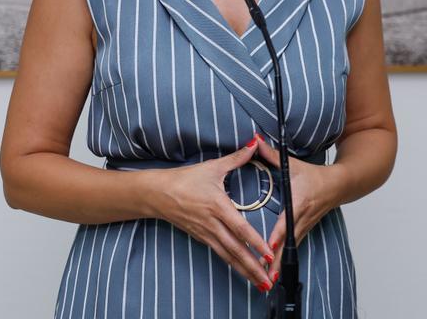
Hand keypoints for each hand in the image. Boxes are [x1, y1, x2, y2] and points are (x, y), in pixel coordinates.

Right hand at [146, 133, 276, 290]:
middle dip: (253, 266)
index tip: (269, 253)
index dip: (255, 242)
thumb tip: (255, 144)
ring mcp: (205, 233)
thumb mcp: (212, 167)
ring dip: (244, 270)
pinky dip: (232, 264)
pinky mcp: (201, 238)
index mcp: (217, 206)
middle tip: (269, 280)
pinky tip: (242, 271)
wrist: (157, 194)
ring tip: (260, 282)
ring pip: (228, 256)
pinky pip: (220, 253)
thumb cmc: (185, 179)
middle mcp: (212, 223)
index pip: (240, 228)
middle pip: (236, 249)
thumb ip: (236, 158)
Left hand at [253, 135, 338, 285]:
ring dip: (278, 264)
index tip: (269, 244)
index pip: (287, 220)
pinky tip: (273, 272)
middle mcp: (302, 218)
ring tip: (265, 279)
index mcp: (299, 202)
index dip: (278, 232)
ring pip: (290, 249)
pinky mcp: (304, 231)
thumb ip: (271, 154)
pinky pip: (292, 248)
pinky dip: (282, 260)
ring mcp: (305, 227)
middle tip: (263, 273)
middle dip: (276, 258)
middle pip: (287, 242)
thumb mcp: (292, 164)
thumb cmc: (314, 175)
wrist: (338, 185)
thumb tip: (253, 141)